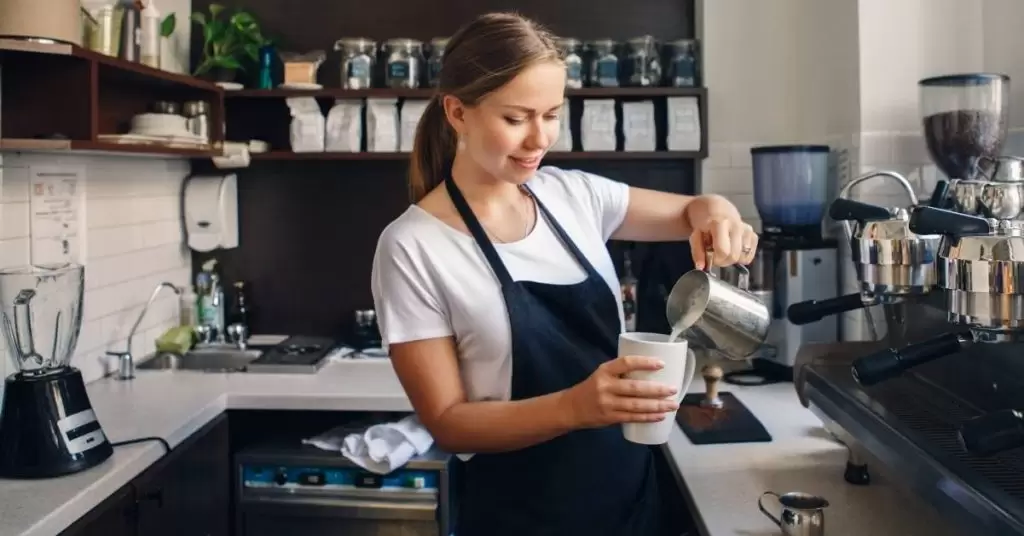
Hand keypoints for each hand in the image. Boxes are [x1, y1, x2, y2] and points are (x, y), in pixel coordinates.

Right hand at [563, 355, 679, 428]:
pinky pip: (632, 417)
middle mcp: (605, 386)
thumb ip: (621, 374)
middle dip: (657, 390)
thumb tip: (651, 374)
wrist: (571, 408)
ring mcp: (607, 404)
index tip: (661, 364)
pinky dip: (648, 417)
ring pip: (637, 405)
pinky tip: (660, 416)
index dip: (644, 362)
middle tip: (673, 389)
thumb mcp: (601, 375)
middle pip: (635, 388)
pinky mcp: (610, 418)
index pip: (626, 363)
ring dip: (657, 406)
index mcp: (604, 371)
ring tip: (673, 404)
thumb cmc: (591, 389)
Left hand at [684, 194, 757, 268]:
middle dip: (723, 260)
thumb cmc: (702, 220)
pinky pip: (750, 254)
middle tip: (715, 254)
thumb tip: (702, 267)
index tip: (710, 256)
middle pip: (734, 256)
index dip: (715, 259)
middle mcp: (737, 225)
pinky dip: (741, 256)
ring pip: (743, 257)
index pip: (723, 251)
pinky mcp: (753, 233)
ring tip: (723, 248)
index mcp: (720, 222)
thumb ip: (697, 252)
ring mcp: (746, 229)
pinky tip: (732, 248)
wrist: (712, 206)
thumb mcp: (695, 234)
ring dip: (731, 258)